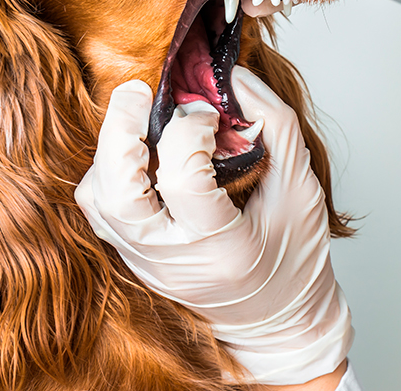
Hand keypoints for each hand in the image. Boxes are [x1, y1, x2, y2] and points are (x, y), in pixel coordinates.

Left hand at [74, 67, 352, 384]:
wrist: (279, 321)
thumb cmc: (297, 257)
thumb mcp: (303, 189)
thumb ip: (276, 127)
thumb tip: (237, 78)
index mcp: (221, 246)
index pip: (184, 180)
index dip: (191, 129)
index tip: (211, 110)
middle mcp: (173, 260)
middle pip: (116, 194)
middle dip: (117, 132)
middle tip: (137, 93)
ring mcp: (147, 264)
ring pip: (97, 202)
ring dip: (110, 153)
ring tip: (140, 123)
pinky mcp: (135, 261)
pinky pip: (102, 211)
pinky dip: (110, 173)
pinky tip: (140, 154)